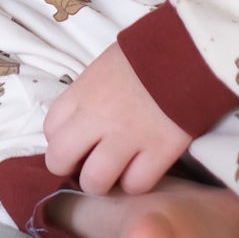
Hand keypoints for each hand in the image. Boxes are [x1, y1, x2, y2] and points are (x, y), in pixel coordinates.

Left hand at [43, 42, 190, 194]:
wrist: (188, 52)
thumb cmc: (144, 56)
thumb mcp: (104, 67)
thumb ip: (88, 96)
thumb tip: (80, 123)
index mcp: (83, 92)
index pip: (51, 129)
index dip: (61, 141)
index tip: (75, 143)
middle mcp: (98, 117)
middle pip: (60, 159)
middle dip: (70, 168)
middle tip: (87, 165)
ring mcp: (127, 137)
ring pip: (95, 181)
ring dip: (102, 183)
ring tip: (113, 174)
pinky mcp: (158, 152)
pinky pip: (135, 185)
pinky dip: (135, 184)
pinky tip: (140, 171)